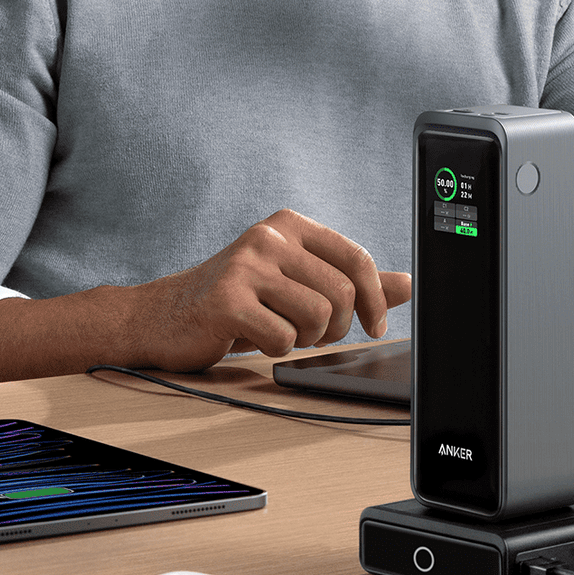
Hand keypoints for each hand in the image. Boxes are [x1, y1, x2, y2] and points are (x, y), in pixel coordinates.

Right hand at [129, 210, 410, 370]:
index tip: (374, 326)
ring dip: (305, 338)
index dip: (376, 298)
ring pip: (316, 316)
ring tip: (280, 330)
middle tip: (314, 334)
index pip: (356, 258)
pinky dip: (275, 349)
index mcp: (290, 225)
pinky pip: (282, 338)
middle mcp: (269, 237)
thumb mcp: (296, 280)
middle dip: (336, 327)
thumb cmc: (238, 298)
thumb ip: (350, 281)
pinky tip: (254, 337)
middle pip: (341, 293)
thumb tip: (408, 285)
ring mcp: (246, 266)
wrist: (165, 315)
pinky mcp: (227, 300)